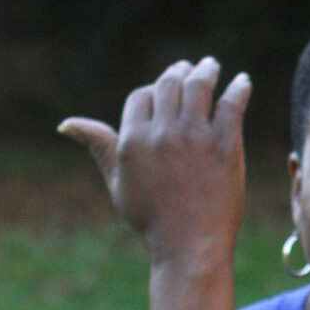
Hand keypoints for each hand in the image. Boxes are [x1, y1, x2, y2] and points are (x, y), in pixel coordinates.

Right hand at [59, 57, 252, 266]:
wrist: (190, 244)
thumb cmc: (152, 218)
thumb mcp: (117, 182)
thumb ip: (99, 146)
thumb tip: (67, 124)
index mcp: (133, 140)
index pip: (142, 95)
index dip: (153, 89)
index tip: (165, 88)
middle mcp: (163, 133)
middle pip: (170, 84)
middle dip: (180, 70)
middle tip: (192, 66)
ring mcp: (195, 137)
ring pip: (199, 86)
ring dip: (206, 70)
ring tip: (212, 65)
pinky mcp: (226, 145)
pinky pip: (232, 104)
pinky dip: (239, 88)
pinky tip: (243, 82)